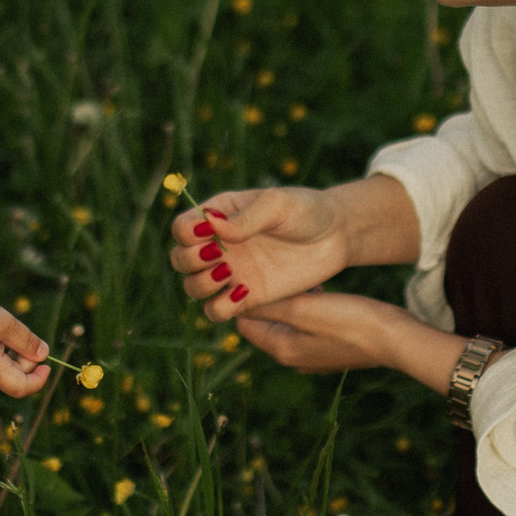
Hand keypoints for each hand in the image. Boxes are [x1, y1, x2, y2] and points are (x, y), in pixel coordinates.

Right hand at [0, 308, 49, 397]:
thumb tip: (44, 355)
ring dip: (10, 359)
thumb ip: (26, 341)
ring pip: (1, 373)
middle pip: (13, 378)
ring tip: (3, 335)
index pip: (21, 388)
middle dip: (24, 361)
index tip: (47, 365)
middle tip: (21, 337)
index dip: (39, 379)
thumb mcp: (6, 325)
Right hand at [168, 186, 351, 320]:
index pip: (181, 227)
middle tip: (221, 256)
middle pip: (179, 260)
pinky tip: (245, 292)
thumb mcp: (277, 205)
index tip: (211, 234)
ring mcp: (231, 273)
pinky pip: (217, 311)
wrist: (335, 236)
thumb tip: (212, 227)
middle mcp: (218, 245)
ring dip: (201, 285)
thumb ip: (246, 217)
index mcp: (218, 215)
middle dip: (190, 261)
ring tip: (228, 274)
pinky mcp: (247, 297)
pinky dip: (221, 307)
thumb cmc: (305, 210)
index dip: (186, 234)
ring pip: (193, 288)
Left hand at [234, 290, 467, 391]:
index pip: (244, 323)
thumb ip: (270, 305)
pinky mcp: (331, 348)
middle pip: (265, 323)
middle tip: (272, 268)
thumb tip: (234, 300)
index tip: (250, 272)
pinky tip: (320, 290)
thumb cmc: (350, 321)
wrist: (396, 339)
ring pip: (288, 322)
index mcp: (280, 349)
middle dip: (267, 297)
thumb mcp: (304, 309)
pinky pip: (308, 325)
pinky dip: (307, 308)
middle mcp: (292, 357)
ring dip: (289, 301)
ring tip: (298, 276)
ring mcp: (313, 356)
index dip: (243, 297)